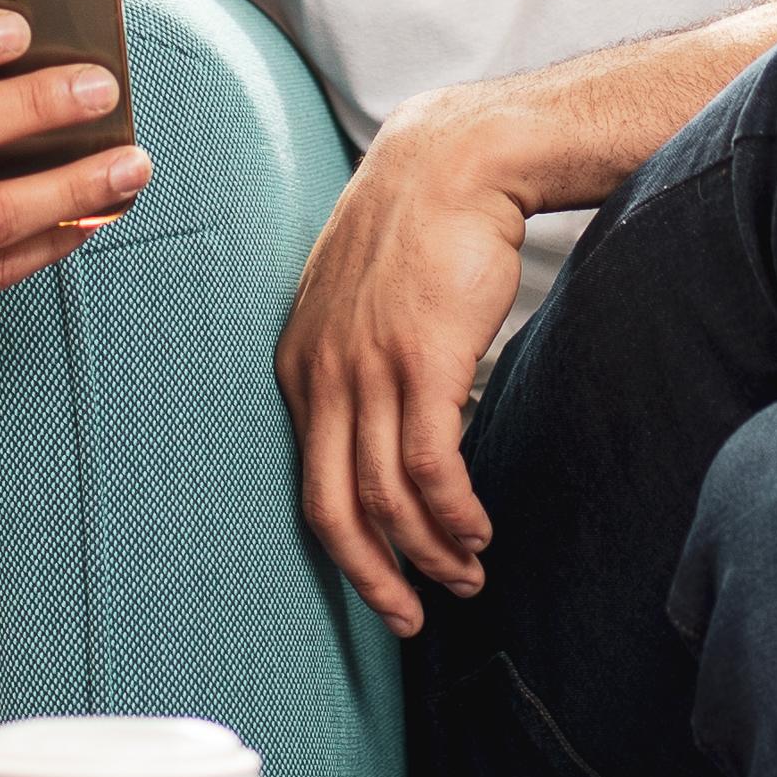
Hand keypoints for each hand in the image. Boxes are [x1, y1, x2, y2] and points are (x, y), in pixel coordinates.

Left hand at [276, 102, 532, 633]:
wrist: (453, 159)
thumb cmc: (419, 228)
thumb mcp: (359, 301)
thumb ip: (358, 363)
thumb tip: (389, 426)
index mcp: (300, 364)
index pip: (309, 482)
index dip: (348, 548)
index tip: (382, 581)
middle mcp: (322, 374)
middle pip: (334, 508)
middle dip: (373, 576)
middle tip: (411, 617)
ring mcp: (369, 369)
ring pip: (386, 497)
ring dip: (428, 550)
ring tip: (465, 575)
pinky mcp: (422, 360)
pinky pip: (430, 465)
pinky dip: (452, 512)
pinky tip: (476, 530)